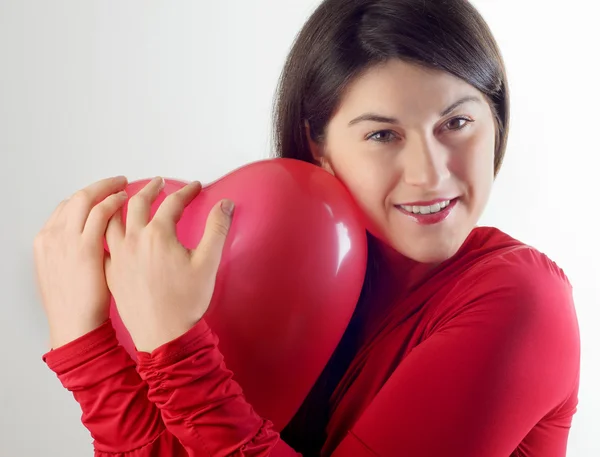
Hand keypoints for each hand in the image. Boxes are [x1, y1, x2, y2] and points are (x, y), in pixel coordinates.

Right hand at [34, 176, 128, 348]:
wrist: (75, 326)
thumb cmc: (77, 305)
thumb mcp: (66, 272)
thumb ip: (76, 251)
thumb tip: (95, 239)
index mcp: (45, 241)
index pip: (67, 206)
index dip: (89, 197)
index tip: (104, 193)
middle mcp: (52, 236)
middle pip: (77, 197)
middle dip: (100, 185)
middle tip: (119, 181)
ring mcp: (66, 240)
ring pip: (87, 198)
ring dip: (109, 187)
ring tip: (126, 185)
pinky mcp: (85, 248)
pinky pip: (99, 213)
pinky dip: (112, 201)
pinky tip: (126, 199)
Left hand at [104, 177, 234, 352]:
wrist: (163, 334)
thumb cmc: (186, 302)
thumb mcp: (209, 263)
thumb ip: (217, 228)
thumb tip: (225, 204)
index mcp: (158, 235)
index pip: (172, 203)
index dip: (186, 192)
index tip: (195, 187)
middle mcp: (134, 240)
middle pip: (138, 203)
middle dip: (151, 189)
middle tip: (158, 183)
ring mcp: (119, 256)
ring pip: (113, 219)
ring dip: (121, 204)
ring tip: (127, 198)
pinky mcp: (111, 272)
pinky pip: (103, 243)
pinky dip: (105, 229)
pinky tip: (111, 231)